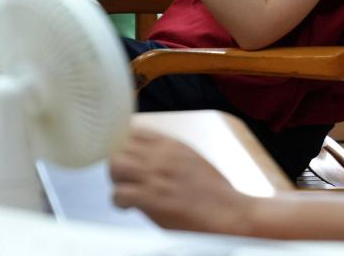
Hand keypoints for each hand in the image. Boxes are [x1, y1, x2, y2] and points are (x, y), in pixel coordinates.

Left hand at [109, 127, 252, 233]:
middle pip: (120, 147)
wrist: (228, 213)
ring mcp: (155, 176)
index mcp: (172, 145)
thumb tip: (149, 156)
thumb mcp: (192, 159)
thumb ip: (169, 154)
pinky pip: (119, 194)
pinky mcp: (151, 198)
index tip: (124, 154)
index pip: (135, 130)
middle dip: (117, 162)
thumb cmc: (215, 192)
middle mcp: (161, 156)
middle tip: (123, 176)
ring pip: (115, 166)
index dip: (124, 143)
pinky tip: (129, 206)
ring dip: (116, 179)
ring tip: (125, 189)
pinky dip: (119, 202)